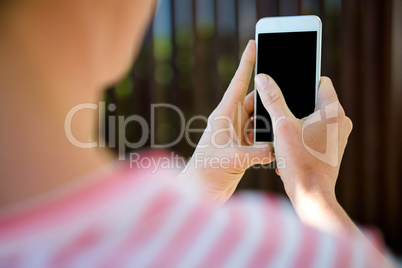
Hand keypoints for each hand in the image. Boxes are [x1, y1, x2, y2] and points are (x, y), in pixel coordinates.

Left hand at [179, 41, 273, 203]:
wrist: (200, 191)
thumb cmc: (207, 171)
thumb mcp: (233, 159)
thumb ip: (257, 152)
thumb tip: (276, 148)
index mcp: (223, 116)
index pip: (237, 84)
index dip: (246, 63)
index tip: (253, 45)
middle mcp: (230, 122)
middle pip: (252, 100)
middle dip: (267, 95)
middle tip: (284, 89)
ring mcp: (236, 134)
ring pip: (258, 119)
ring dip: (269, 120)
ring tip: (283, 121)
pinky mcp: (241, 147)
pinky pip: (259, 135)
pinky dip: (268, 137)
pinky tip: (277, 142)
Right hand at [255, 74, 353, 231]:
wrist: (311, 195)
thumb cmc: (299, 162)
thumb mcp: (281, 126)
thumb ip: (272, 99)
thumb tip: (262, 78)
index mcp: (333, 110)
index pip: (320, 81)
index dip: (300, 83)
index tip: (285, 91)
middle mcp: (340, 121)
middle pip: (313, 101)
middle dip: (293, 107)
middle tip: (277, 115)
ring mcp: (337, 136)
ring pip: (312, 119)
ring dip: (295, 123)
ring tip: (281, 134)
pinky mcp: (332, 148)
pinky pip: (314, 133)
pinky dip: (301, 136)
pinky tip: (288, 147)